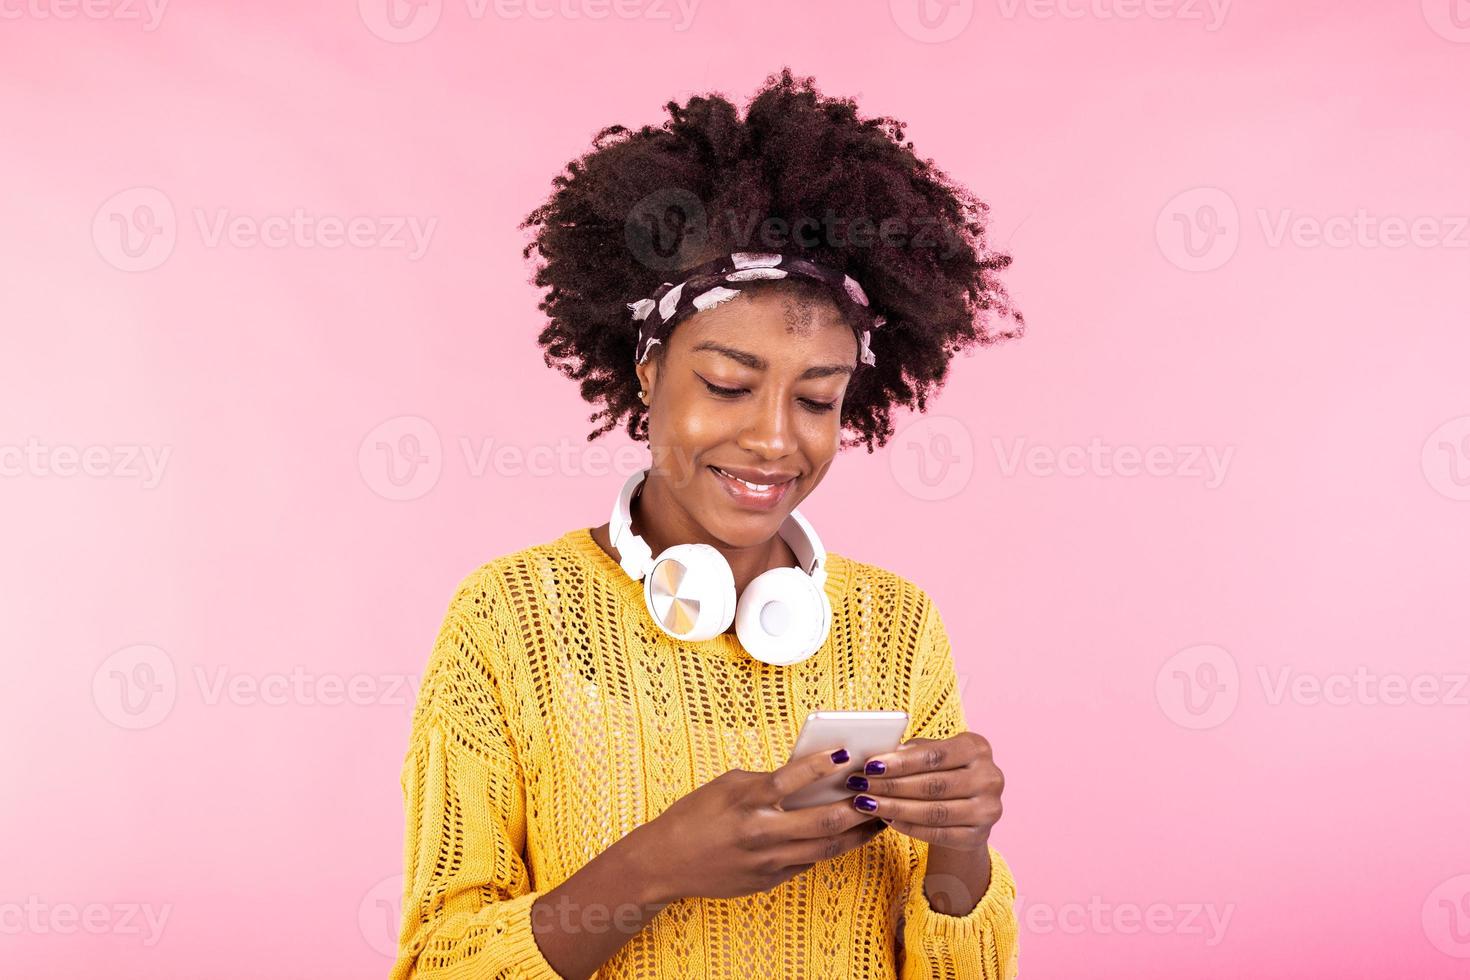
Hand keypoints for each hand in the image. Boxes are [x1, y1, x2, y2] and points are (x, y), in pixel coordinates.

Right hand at [631, 747, 888, 903]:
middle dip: (858, 808)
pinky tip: (847, 836)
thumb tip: (808, 775)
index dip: (821, 764)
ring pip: (826, 847)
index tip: (845, 753)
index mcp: (746, 801)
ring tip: (878, 818)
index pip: (791, 779)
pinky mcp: (769, 880)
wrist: (665, 861)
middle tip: (879, 793)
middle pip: (823, 821)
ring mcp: (767, 861)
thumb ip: (766, 781)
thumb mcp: (727, 786)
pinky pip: (809, 861)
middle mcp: (760, 833)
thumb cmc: (696, 815)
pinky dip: (830, 847)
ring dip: (857, 833)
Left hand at [844, 732, 1002, 850]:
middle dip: (891, 786)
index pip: (935, 755)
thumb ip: (909, 752)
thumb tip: (874, 755)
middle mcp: (990, 777)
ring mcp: (989, 809)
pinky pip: (938, 833)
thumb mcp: (931, 755)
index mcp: (978, 747)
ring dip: (895, 808)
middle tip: (860, 787)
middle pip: (933, 785)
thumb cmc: (941, 772)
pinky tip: (887, 820)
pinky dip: (909, 827)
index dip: (900, 762)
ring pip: (934, 811)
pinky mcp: (979, 836)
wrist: (967, 808)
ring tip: (866, 804)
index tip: (870, 766)